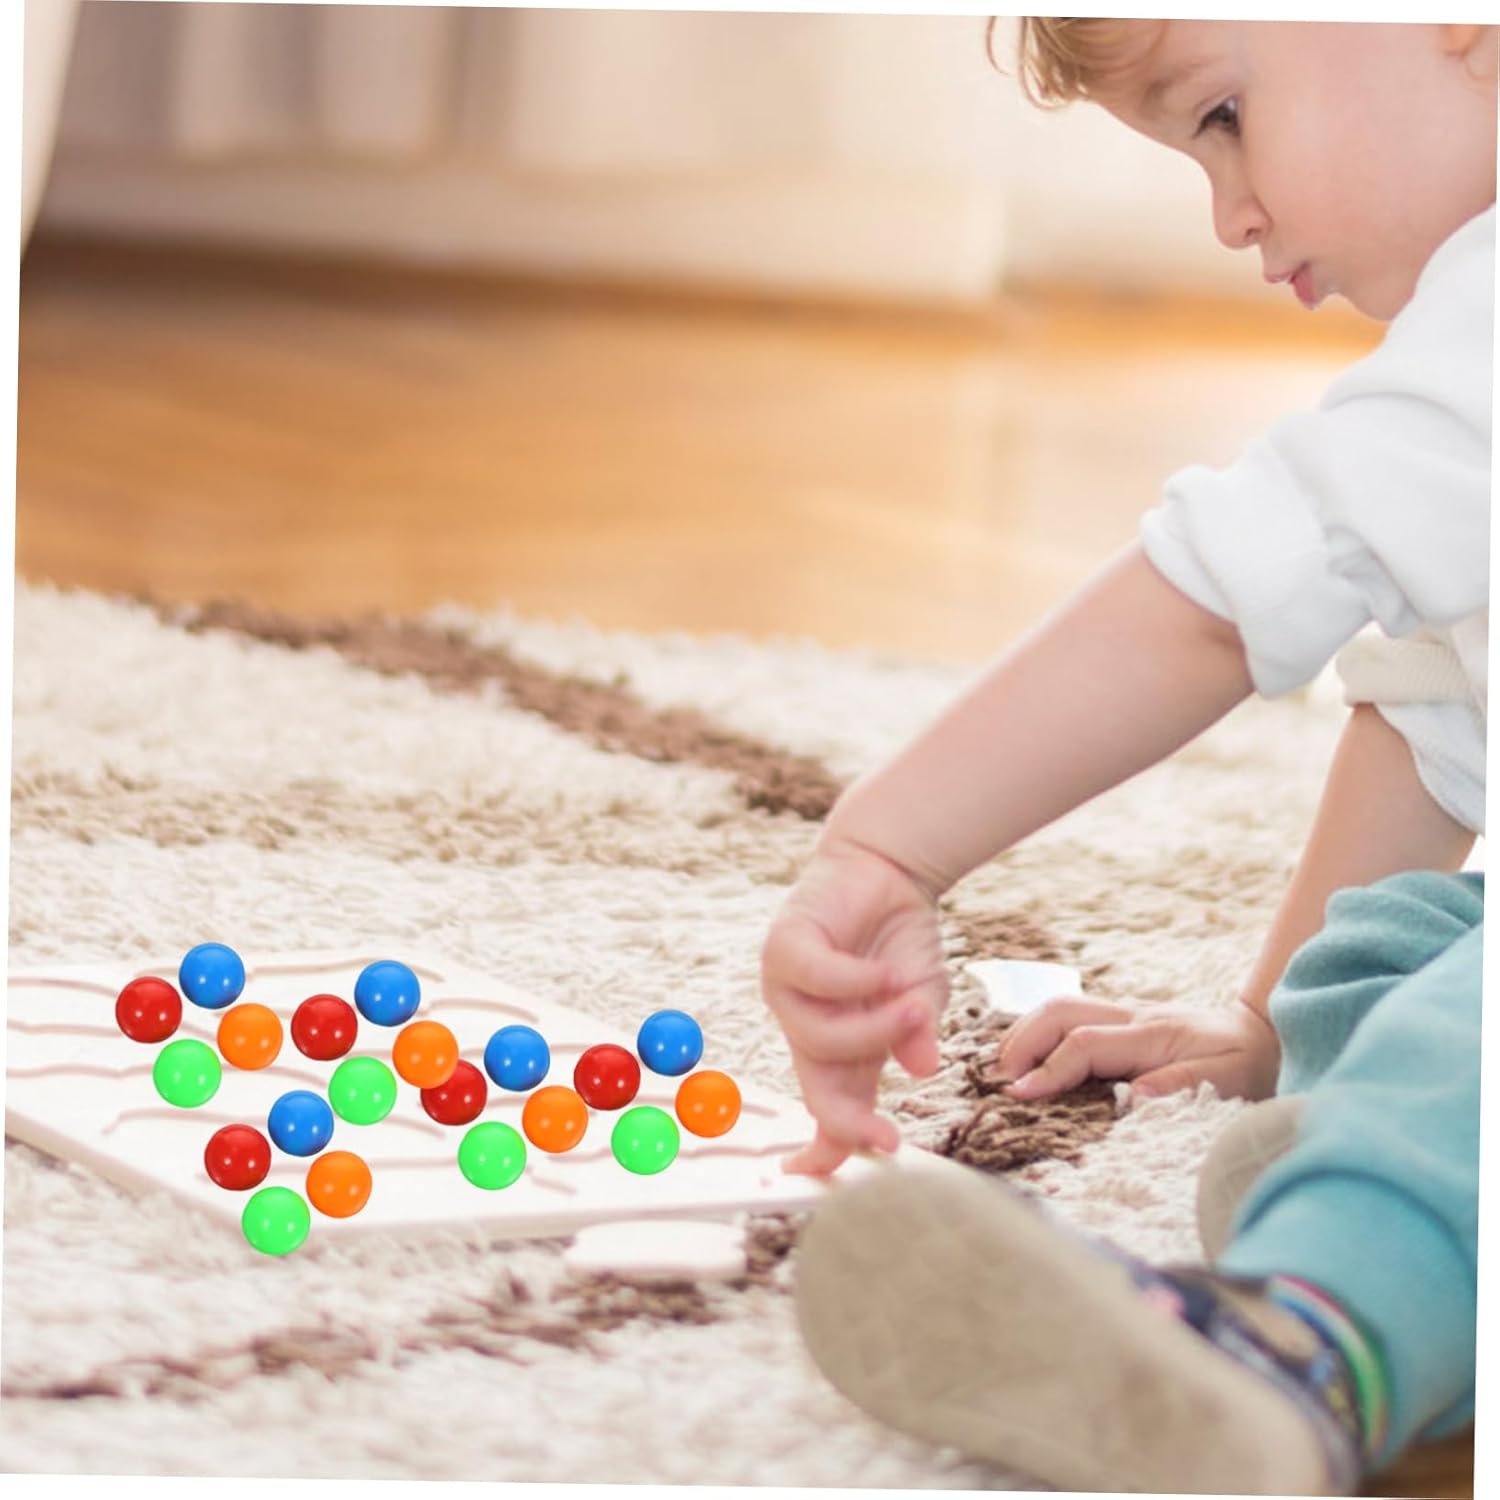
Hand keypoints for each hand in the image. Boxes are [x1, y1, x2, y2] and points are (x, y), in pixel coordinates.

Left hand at [761, 836, 948, 1175]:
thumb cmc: (903, 939)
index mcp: (841, 1049)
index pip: (830, 1108)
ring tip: (912, 1001)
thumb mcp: (922, 995)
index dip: (833, 1148)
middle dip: (847, 1121)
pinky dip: (856, 980)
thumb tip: (923, 1069)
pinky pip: (815, 980)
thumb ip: (918, 1032)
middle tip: (884, 1142)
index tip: (838, 1185)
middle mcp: (808, 1027)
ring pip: (820, 1038)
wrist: (890, 871)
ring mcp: (788, 991)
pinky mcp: (783, 949)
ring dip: (873, 1028)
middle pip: (817, 1088)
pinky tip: (884, 970)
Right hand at [993, 995, 1279, 1103]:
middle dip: (1022, 1041)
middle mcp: (1130, 1015)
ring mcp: (1123, 1012)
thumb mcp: (1228, 1081)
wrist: (1264, 1033)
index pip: (1083, 1044)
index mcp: (1151, 1034)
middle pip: (1059, 1011)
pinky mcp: (1119, 1018)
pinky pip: (1068, 1015)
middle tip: (999, 1079)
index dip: (1048, 1070)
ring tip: (1002, 1068)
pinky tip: (1025, 1054)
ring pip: (1058, 1006)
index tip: (1020, 1095)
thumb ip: (1180, 1086)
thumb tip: (1131, 1100)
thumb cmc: (1246, 1064)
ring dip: (1024, 1033)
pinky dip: (1038, 1030)